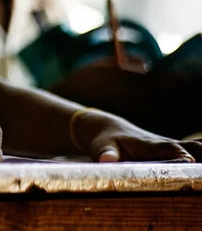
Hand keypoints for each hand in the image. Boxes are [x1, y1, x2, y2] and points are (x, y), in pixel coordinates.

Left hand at [75, 110, 201, 162]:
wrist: (109, 128)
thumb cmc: (106, 141)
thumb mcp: (102, 147)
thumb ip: (106, 154)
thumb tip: (105, 160)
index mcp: (150, 145)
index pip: (169, 151)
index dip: (179, 156)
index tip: (189, 161)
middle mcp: (167, 144)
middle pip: (193, 148)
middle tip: (201, 166)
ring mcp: (175, 146)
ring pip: (199, 147)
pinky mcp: (179, 151)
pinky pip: (199, 148)